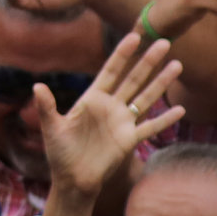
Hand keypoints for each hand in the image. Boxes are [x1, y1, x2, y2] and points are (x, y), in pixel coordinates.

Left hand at [36, 35, 185, 199]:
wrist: (73, 179)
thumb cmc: (60, 153)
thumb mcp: (52, 128)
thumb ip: (47, 107)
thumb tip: (36, 86)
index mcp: (92, 98)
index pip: (111, 71)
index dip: (122, 54)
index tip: (134, 36)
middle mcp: (110, 107)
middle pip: (133, 79)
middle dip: (148, 61)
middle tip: (164, 41)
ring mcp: (122, 122)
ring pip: (146, 98)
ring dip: (161, 83)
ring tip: (177, 65)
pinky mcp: (130, 140)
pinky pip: (151, 127)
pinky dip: (165, 119)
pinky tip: (180, 109)